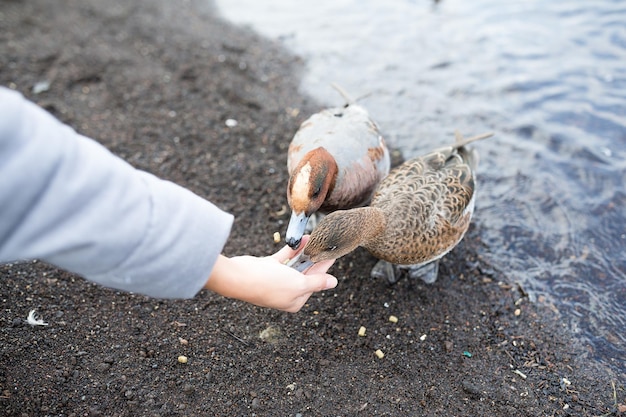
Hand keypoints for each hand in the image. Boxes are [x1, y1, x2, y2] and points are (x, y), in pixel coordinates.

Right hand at [204, 235, 336, 311]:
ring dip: (305, 252)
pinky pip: (285, 257)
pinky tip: (302, 239)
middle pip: (306, 273)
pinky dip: (293, 249)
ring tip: (315, 238)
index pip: (315, 283)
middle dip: (315, 258)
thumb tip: (333, 283)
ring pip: (296, 264)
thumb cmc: (269, 284)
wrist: (239, 277)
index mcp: (295, 301)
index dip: (324, 268)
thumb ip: (317, 282)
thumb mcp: (298, 284)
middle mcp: (286, 291)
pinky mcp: (268, 267)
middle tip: (326, 244)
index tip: (333, 254)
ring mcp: (277, 279)